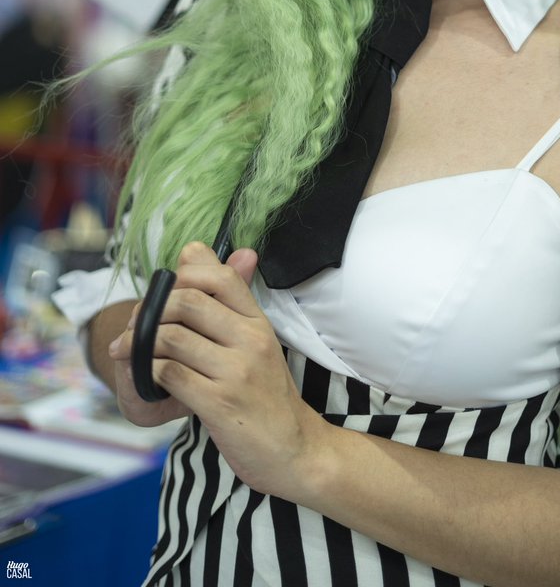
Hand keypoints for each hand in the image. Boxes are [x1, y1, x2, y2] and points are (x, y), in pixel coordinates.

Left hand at [109, 243, 326, 497]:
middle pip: (187, 302)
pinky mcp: (219, 403)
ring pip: (171, 337)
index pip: (220, 276)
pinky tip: (144, 379)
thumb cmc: (267, 395)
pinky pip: (170, 374)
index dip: (184, 276)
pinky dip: (147, 373)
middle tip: (133, 326)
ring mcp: (236, 372)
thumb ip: (227, 299)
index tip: (164, 293)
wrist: (295, 450)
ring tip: (126, 352)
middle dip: (150, 311)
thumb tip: (194, 249)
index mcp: (259, 322)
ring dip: (139, 343)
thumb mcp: (256, 342)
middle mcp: (251, 340)